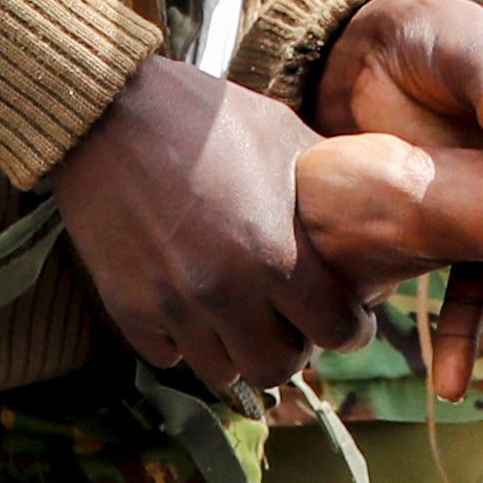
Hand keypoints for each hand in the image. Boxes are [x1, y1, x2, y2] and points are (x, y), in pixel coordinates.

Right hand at [55, 54, 356, 403]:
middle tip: (292, 325)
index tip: (348, 320)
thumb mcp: (285, 138)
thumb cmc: (206, 118)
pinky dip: (183, 340)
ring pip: (219, 372)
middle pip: (276, 371)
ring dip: (236, 349)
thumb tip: (372, 203)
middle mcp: (225, 293)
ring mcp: (172, 306)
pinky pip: (165, 355)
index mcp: (276, 256)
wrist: (109, 109)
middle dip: (293, 351)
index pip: (335, 332)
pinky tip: (192, 306)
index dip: (350, 329)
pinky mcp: (126, 307)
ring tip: (241, 317)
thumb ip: (329, 183)